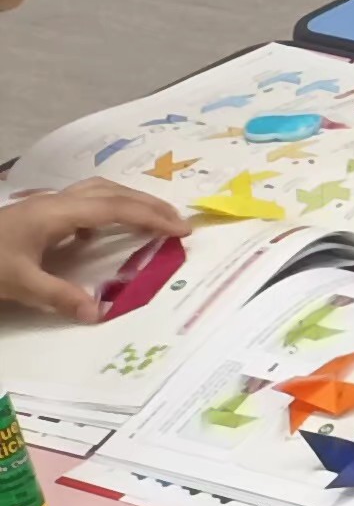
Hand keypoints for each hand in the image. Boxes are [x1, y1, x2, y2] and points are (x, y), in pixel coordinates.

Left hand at [0, 182, 189, 318]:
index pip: (115, 209)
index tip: (182, 230)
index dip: (151, 217)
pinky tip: (99, 233)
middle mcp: (54, 202)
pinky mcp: (35, 214)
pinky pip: (80, 202)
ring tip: (149, 219)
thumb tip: (99, 313)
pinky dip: (103, 209)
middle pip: (110, 192)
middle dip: (147, 203)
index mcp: (56, 214)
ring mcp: (43, 205)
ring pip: (95, 192)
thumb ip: (60, 296)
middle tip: (178, 221)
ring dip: (127, 201)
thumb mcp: (18, 283)